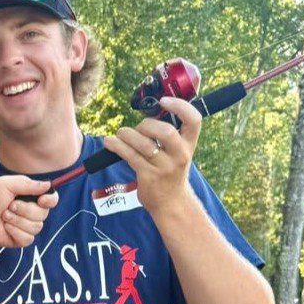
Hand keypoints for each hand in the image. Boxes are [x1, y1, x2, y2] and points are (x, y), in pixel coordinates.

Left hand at [0, 176, 58, 249]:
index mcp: (31, 196)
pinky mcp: (22, 239)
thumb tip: (48, 185)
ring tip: (4, 216)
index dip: (50, 200)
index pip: (51, 199)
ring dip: (18, 221)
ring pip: (37, 227)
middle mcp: (32, 211)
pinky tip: (5, 228)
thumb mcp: (7, 184)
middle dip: (25, 210)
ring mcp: (28, 226)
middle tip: (10, 206)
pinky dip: (15, 232)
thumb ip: (28, 184)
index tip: (41, 200)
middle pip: (44, 214)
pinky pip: (28, 238)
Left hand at [102, 96, 201, 216]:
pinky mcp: (148, 176)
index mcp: (189, 144)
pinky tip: (109, 142)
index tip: (163, 101)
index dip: (180, 106)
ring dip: (127, 135)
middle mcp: (180, 155)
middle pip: (166, 132)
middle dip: (146, 124)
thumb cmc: (170, 171)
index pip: (194, 120)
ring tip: (120, 134)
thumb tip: (152, 109)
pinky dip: (116, 146)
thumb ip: (169, 132)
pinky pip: (130, 156)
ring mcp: (164, 167)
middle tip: (137, 128)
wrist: (170, 202)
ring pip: (144, 144)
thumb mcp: (177, 151)